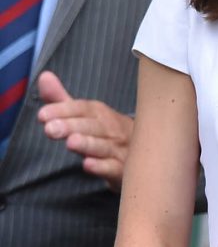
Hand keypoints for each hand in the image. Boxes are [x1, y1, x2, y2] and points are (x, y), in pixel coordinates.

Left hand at [36, 71, 132, 191]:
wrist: (146, 151)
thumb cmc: (106, 132)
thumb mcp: (84, 115)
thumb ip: (61, 99)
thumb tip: (44, 76)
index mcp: (100, 114)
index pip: (81, 108)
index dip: (62, 110)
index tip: (42, 115)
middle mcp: (111, 129)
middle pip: (91, 126)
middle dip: (71, 126)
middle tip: (50, 129)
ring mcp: (118, 149)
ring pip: (103, 146)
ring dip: (87, 144)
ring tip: (71, 142)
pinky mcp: (123, 170)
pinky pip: (113, 168)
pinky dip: (102, 166)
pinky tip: (88, 165)